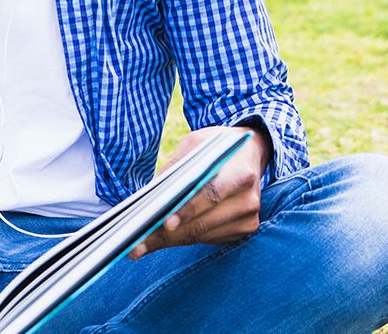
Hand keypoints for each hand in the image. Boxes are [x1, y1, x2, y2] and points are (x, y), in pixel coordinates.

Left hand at [128, 125, 267, 258]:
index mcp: (240, 174)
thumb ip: (176, 166)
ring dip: (170, 241)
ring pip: (202, 236)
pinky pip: (207, 239)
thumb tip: (151, 195)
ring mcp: (247, 219)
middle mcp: (248, 200)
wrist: (249, 154)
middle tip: (138, 244)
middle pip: (203, 223)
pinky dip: (183, 240)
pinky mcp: (242, 231)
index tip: (165, 223)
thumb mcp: (196, 144)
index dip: (188, 210)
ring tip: (141, 245)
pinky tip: (162, 239)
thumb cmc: (218, 147)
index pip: (212, 195)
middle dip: (168, 235)